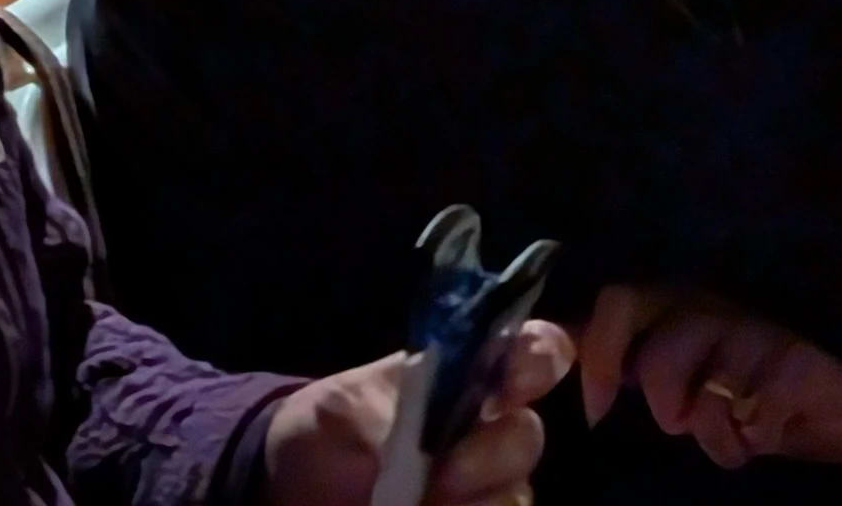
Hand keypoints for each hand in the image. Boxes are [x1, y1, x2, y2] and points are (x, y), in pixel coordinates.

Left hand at [262, 323, 571, 505]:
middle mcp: (486, 432)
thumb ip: (395, 406)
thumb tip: (433, 432)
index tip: (514, 381)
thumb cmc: (327, 433)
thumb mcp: (344, 408)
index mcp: (465, 378)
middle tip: (446, 472)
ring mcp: (484, 488)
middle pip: (527, 436)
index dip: (539, 358)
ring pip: (518, 496)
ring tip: (428, 505)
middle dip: (494, 453)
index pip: (531, 352)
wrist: (302, 490)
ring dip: (483, 502)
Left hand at [580, 291, 841, 471]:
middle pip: (647, 345)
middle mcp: (713, 305)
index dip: (592, 355)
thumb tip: (558, 342)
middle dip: (659, 400)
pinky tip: (773, 432)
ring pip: (696, 390)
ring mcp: (756, 329)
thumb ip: (637, 357)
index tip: (596, 413)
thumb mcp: (696, 372)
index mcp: (681, 304)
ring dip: (712, 434)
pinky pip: (748, 416)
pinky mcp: (794, 361)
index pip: (616, 304)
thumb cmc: (767, 382)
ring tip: (738, 433)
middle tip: (684, 421)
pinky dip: (753, 441)